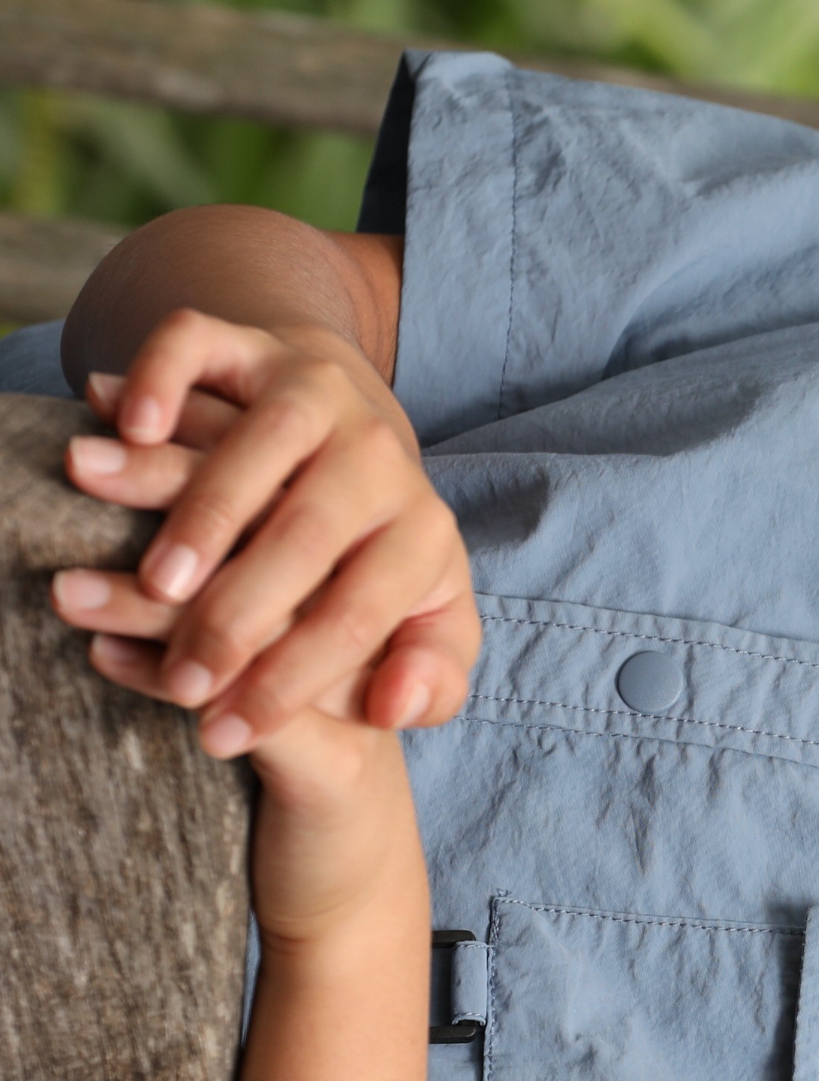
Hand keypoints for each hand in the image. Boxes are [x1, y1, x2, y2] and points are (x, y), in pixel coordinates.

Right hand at [50, 308, 476, 758]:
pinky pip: (199, 345)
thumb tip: (392, 709)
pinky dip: (158, 379)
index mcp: (424, 532)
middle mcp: (378, 455)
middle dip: (242, 618)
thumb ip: (431, 677)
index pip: (357, 616)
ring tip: (152, 582)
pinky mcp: (254, 344)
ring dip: (201, 514)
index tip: (225, 735)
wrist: (356, 432)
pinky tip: (125, 430)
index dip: (292, 682)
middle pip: (308, 538)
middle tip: (184, 680)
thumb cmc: (377, 555)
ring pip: (260, 443)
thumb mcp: (428, 622)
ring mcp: (316, 392)